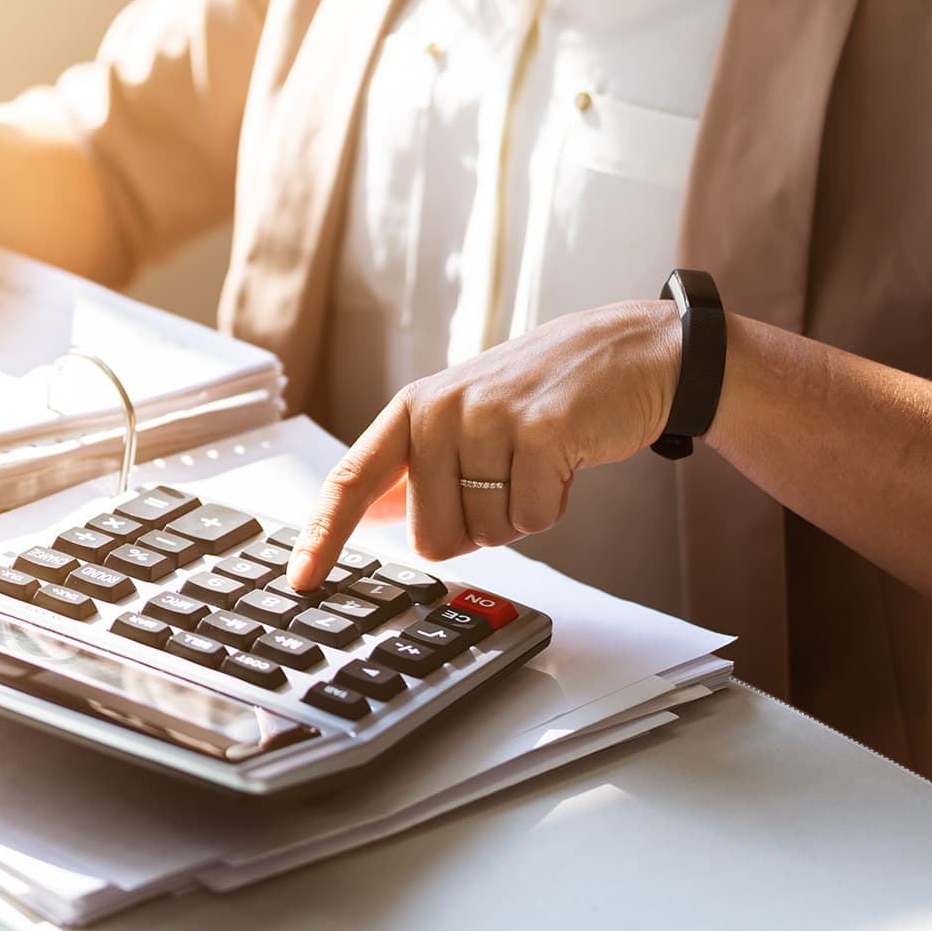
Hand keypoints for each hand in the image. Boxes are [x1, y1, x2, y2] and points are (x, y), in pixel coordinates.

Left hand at [286, 300, 680, 589]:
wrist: (628, 351)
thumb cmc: (541, 392)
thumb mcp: (464, 416)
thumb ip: (414, 466)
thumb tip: (369, 513)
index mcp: (413, 410)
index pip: (352, 480)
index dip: (324, 535)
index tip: (303, 578)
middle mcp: (441, 411)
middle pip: (432, 535)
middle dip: (475, 527)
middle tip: (506, 478)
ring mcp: (488, 418)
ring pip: (487, 531)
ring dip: (519, 514)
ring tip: (536, 463)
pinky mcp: (540, 431)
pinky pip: (532, 518)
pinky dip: (552, 507)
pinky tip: (562, 464)